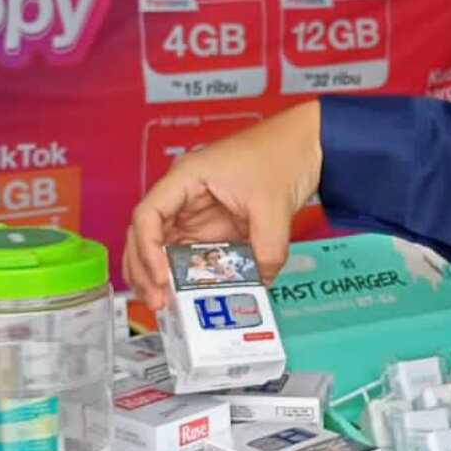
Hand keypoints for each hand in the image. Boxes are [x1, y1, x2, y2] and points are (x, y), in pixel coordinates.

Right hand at [124, 101, 322, 310]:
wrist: (306, 145)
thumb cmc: (282, 154)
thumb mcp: (274, 205)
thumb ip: (267, 249)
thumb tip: (259, 282)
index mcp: (186, 177)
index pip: (148, 214)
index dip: (147, 250)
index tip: (160, 278)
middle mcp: (183, 195)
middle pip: (146, 235)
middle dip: (145, 270)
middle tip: (156, 302)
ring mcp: (196, 211)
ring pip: (164, 248)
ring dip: (160, 277)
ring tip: (164, 305)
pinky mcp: (213, 225)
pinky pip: (192, 254)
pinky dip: (187, 275)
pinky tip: (190, 296)